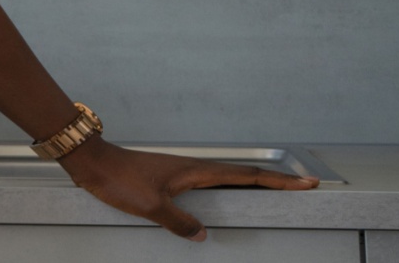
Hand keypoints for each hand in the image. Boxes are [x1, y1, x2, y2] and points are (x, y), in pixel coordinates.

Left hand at [57, 136, 319, 240]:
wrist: (92, 163)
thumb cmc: (120, 180)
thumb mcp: (150, 206)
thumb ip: (179, 222)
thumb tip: (204, 235)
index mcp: (196, 172)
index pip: (246, 176)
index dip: (277, 181)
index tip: (306, 182)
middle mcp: (194, 169)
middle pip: (244, 176)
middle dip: (274, 182)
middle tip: (303, 188)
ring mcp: (183, 173)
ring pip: (227, 180)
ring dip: (252, 185)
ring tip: (275, 194)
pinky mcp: (171, 179)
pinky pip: (209, 185)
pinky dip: (227, 190)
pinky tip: (225, 201)